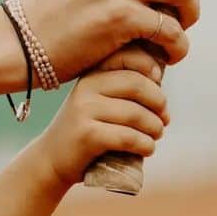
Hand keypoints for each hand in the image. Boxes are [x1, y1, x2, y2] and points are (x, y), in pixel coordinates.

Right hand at [29, 45, 169, 186]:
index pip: (128, 57)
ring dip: (155, 128)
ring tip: (155, 135)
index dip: (151, 70)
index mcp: (92, 74)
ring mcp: (84, 110)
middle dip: (159, 103)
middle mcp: (86, 87)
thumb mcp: (100, 101)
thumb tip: (160, 79)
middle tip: (164, 119)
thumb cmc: (88, 129)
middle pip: (137, 85)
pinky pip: (128, 137)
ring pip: (136, 114)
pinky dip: (145, 145)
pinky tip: (147, 149)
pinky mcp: (87, 135)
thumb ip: (123, 88)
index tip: (158, 88)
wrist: (53, 158)